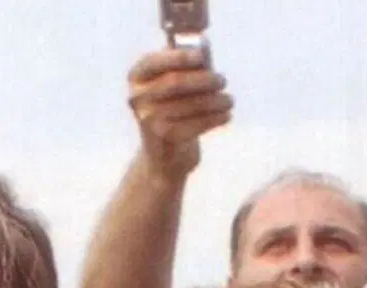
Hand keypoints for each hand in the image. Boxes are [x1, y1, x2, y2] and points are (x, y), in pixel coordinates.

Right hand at [127, 47, 231, 178]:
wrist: (164, 159)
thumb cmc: (171, 114)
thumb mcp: (168, 90)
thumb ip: (179, 68)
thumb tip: (204, 49)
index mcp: (136, 78)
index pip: (156, 61)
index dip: (179, 57)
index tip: (202, 56)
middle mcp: (138, 98)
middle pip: (175, 82)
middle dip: (203, 79)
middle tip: (223, 80)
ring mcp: (149, 119)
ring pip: (189, 104)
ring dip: (215, 101)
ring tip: (229, 100)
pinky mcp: (165, 138)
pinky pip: (196, 124)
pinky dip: (215, 118)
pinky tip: (226, 115)